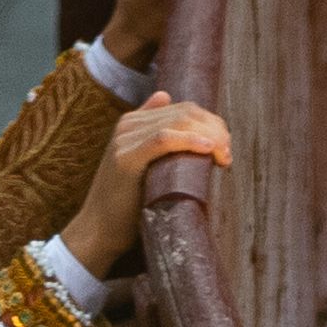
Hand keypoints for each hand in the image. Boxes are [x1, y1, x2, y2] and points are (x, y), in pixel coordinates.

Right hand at [62, 92, 231, 276]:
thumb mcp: (143, 164)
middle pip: (185, 113)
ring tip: (224, 157)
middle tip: (228, 155)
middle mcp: (128, 125)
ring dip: (209, 137)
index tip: (225, 148)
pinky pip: (163, 139)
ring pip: (178, 123)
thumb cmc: (126, 203)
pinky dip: (189, 141)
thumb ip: (155, 135)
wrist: (98, 229)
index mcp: (133, 122)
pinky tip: (208, 149)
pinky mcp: (126, 158)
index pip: (184, 109)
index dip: (211, 124)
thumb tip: (165, 97)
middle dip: (215, 130)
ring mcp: (124, 139)